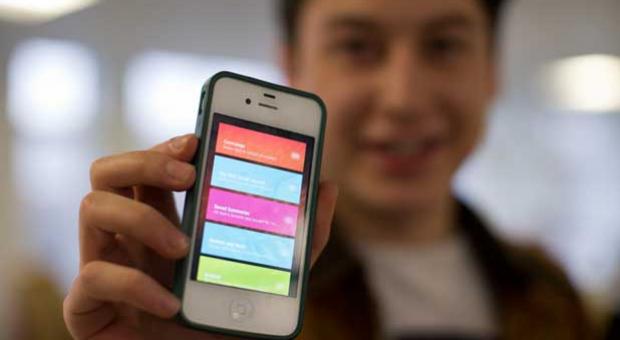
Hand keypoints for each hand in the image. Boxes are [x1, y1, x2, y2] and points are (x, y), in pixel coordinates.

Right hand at [63, 134, 338, 338]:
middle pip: (109, 169)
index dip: (167, 145)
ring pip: (92, 206)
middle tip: (188, 174)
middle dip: (146, 159)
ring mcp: (104, 266)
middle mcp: (128, 237)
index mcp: (165, 221)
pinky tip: (171, 304)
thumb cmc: (229, 322)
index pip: (151, 166)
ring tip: (184, 247)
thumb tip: (327, 186)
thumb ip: (300, 235)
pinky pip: (92, 278)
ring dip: (141, 218)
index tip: (197, 139)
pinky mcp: (86, 308)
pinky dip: (134, 286)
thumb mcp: (275, 276)